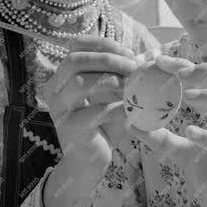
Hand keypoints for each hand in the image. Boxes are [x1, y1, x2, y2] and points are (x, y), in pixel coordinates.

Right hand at [42, 36, 145, 172]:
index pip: (76, 45)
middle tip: (133, 67)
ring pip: (80, 82)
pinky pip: (95, 111)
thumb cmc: (103, 124)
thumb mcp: (115, 94)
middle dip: (109, 59)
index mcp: (63, 75)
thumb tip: (152, 54)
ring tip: (131, 89)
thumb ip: (128, 74)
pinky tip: (131, 112)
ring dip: (111, 81)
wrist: (90, 161)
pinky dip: (117, 108)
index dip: (104, 44)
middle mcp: (54, 88)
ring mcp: (58, 108)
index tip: (130, 54)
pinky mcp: (69, 127)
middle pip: (75, 59)